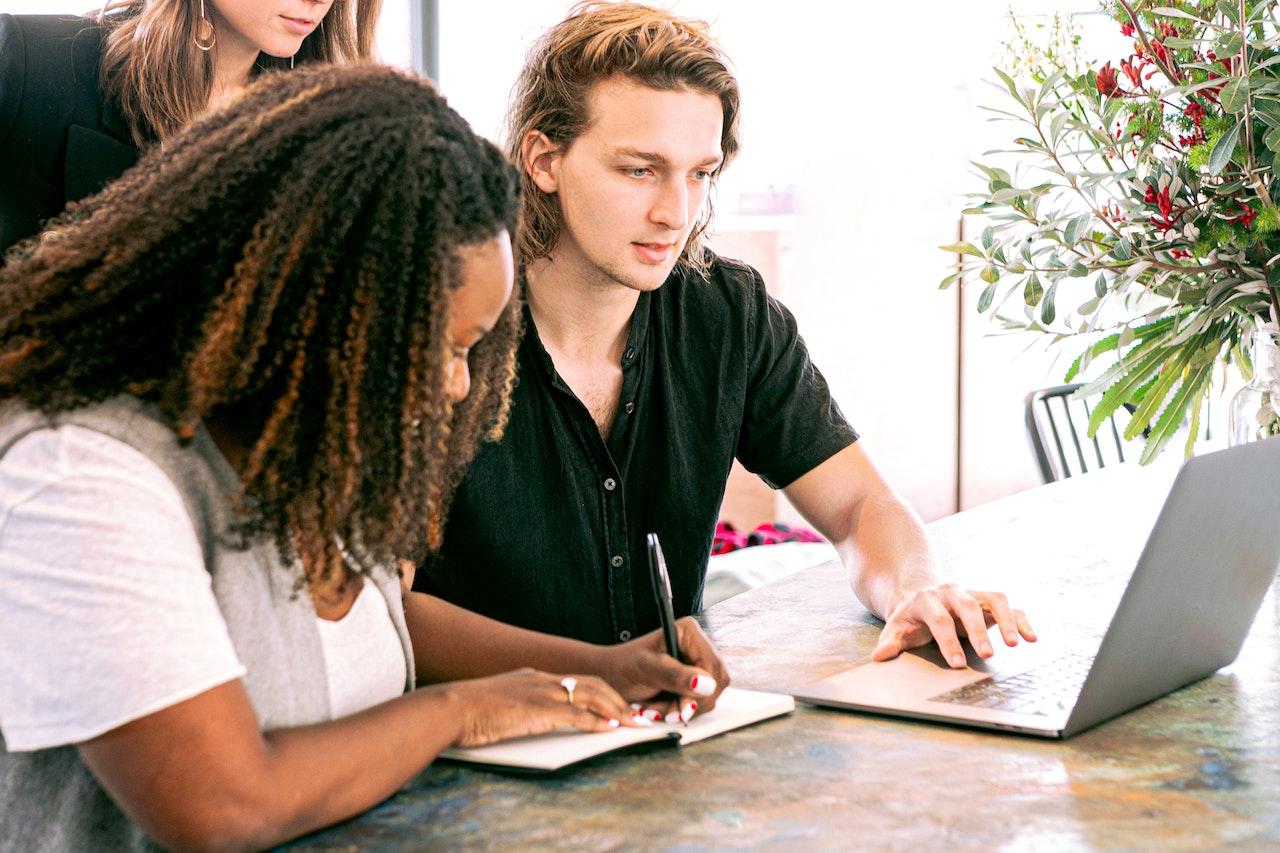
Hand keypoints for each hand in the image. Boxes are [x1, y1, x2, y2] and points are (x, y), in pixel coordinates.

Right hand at [447, 668, 636, 747]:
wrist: (450, 707)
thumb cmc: (467, 710)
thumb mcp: (500, 702)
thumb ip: (519, 706)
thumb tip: (529, 718)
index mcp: (532, 676)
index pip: (576, 680)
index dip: (600, 692)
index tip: (615, 704)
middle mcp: (541, 679)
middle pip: (590, 683)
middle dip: (616, 698)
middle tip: (634, 713)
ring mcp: (540, 692)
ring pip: (589, 694)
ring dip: (614, 709)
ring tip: (631, 721)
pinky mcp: (537, 710)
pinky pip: (575, 714)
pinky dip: (596, 720)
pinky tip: (609, 729)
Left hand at [598, 617, 729, 722]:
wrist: (608, 677)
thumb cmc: (622, 667)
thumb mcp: (647, 670)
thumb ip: (676, 675)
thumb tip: (706, 684)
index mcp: (689, 632)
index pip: (714, 665)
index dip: (703, 689)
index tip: (684, 707)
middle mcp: (697, 646)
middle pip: (716, 682)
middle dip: (690, 702)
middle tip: (665, 713)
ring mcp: (696, 664)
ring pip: (708, 696)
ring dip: (681, 709)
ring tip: (655, 709)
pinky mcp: (692, 681)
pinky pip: (698, 702)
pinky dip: (679, 711)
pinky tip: (660, 709)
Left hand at [871, 584, 1035, 668]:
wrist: (919, 596)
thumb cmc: (909, 619)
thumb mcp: (896, 629)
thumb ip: (890, 643)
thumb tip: (879, 657)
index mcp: (926, 599)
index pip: (939, 619)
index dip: (948, 641)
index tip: (957, 663)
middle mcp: (952, 592)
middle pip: (968, 607)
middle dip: (978, 630)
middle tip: (987, 654)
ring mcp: (972, 593)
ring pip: (994, 599)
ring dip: (1006, 621)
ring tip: (1015, 644)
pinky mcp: (987, 600)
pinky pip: (1008, 606)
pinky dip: (1020, 620)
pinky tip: (1031, 637)